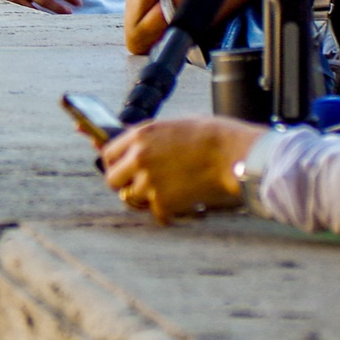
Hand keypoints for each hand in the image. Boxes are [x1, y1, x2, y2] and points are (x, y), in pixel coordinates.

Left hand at [100, 117, 257, 225]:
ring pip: (131, 198)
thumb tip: (136, 148)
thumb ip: (150, 138)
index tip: (123, 168)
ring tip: (166, 193)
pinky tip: (180, 205)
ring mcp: (149, 180)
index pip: (108, 153)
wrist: (231, 154)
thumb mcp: (172, 125)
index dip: (115, 162)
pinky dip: (167, 213)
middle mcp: (139, 157)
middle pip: (112, 179)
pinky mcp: (163, 201)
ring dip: (146, 198)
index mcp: (140, 135)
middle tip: (139, 185)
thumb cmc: (210, 135)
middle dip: (124, 183)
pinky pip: (155, 214)